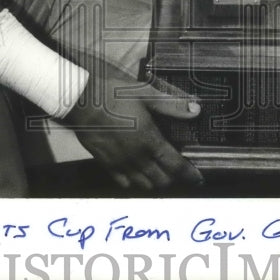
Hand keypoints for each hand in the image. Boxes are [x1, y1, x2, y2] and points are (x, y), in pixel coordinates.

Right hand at [63, 61, 202, 190]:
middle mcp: (137, 157)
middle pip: (161, 180)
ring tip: (160, 174)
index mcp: (149, 141)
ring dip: (154, 182)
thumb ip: (172, 105)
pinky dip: (133, 182)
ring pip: (143, 185)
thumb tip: (196, 110)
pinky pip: (123, 183)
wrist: (82, 101)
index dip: (189, 175)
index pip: (175, 166)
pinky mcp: (106, 164)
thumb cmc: (114, 94)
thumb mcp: (146, 94)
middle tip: (178, 172)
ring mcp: (120, 163)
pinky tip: (136, 174)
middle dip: (173, 178)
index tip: (198, 179)